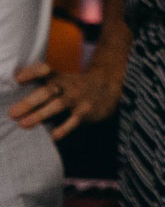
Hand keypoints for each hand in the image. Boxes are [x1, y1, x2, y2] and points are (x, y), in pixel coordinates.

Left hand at [9, 61, 123, 139]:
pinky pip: (74, 120)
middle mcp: (67, 85)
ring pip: (58, 105)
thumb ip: (42, 82)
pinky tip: (53, 136)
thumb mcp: (62, 79)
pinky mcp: (86, 110)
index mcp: (59, 77)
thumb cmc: (76, 86)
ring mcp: (77, 98)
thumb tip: (15, 83)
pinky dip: (64, 128)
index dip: (31, 73)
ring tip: (24, 124)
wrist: (108, 86)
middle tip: (13, 113)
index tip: (18, 79)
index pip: (44, 71)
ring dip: (40, 114)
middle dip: (30, 102)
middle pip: (48, 91)